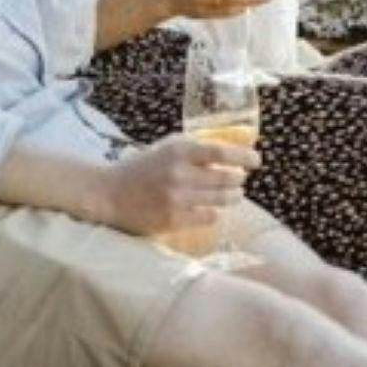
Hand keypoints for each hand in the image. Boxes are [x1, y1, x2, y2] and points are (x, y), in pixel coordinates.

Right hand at [101, 131, 260, 236]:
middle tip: (240, 179)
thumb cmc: (141, 168)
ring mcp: (177, 199)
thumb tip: (229, 147)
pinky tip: (213, 209)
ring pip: (221, 199)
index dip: (243, 156)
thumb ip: (194, 147)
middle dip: (239, 179)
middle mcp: (179, 173)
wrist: (110, 194)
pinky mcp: (174, 220)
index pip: (221, 152)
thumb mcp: (166, 148)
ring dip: (233, 196)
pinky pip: (208, 217)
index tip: (256, 160)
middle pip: (226, 178)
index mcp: (178, 150)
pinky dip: (215, 212)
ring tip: (234, 194)